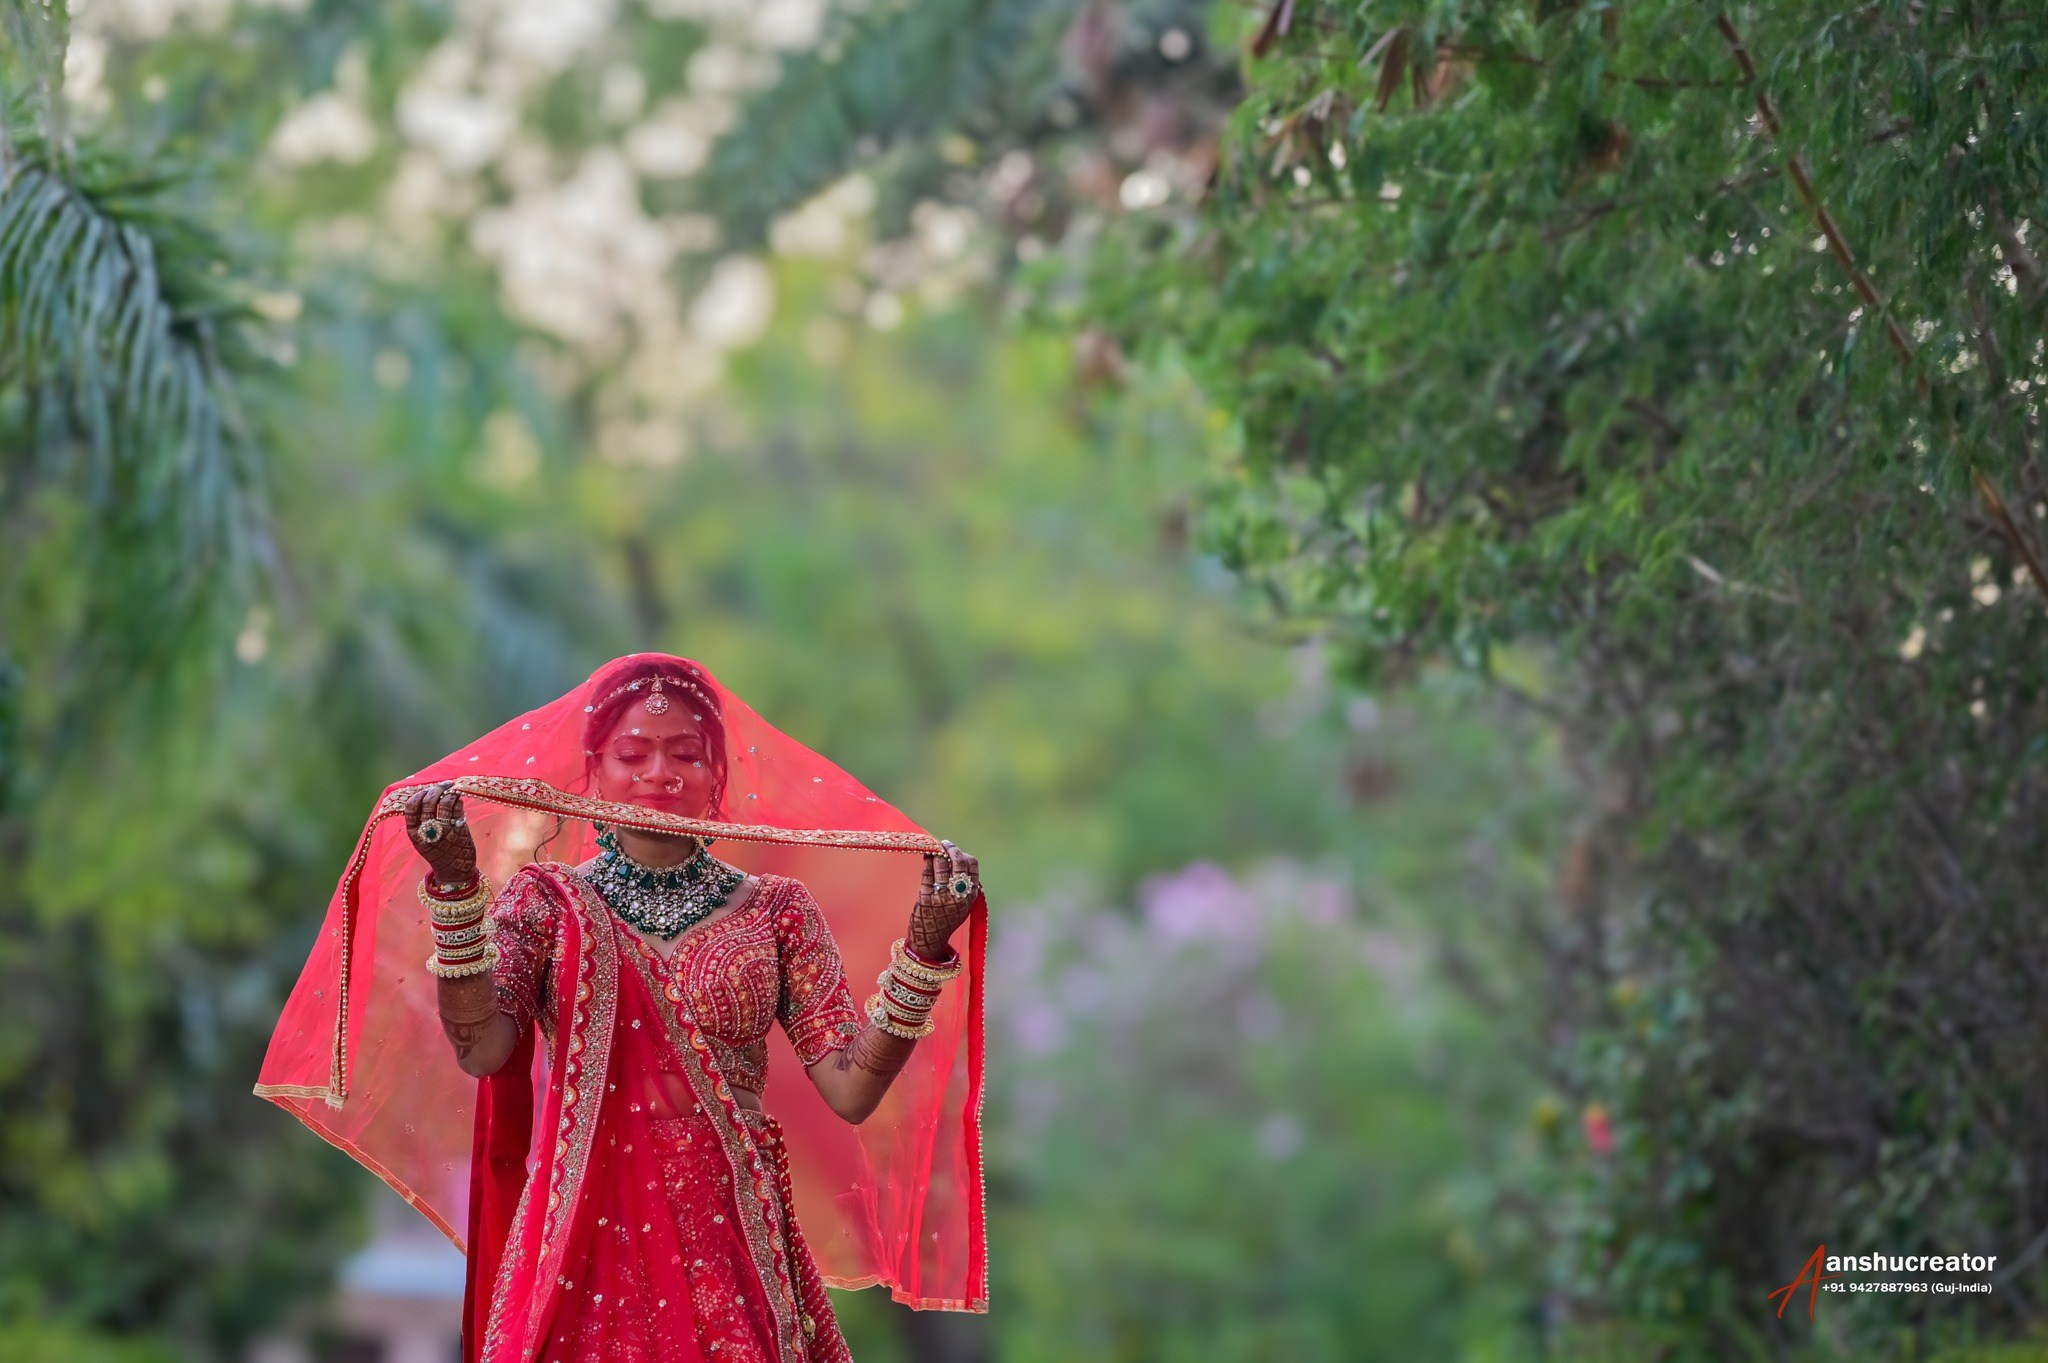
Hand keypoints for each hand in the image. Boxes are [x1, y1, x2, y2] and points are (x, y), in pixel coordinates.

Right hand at [402, 781, 478, 889]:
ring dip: (448, 791)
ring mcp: (444, 831)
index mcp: (414, 834)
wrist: (453, 873)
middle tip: (443, 785)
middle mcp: (427, 832)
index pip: (410, 808)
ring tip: (452, 787)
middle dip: (435, 789)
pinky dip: (457, 799)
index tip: (425, 790)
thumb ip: (422, 820)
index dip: (418, 796)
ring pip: (443, 803)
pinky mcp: (459, 832)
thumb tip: (428, 793)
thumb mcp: (423, 839)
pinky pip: (457, 809)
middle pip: (428, 802)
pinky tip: (458, 797)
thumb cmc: (438, 852)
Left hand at [909, 839, 978, 959]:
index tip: (955, 851)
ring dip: (938, 853)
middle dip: (952, 849)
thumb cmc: (944, 920)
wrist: (930, 942)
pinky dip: (927, 861)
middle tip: (945, 845)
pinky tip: (926, 856)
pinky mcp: (927, 899)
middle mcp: (959, 896)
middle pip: (959, 862)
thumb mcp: (960, 905)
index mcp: (970, 897)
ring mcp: (943, 898)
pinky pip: (928, 874)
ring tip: (933, 848)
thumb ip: (963, 887)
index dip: (964, 855)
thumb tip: (956, 860)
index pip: (973, 866)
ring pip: (943, 866)